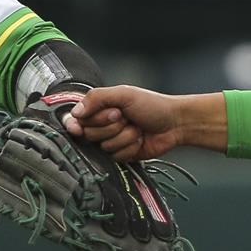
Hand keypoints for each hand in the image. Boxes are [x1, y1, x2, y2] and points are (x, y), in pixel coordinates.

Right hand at [65, 86, 225, 161]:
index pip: (76, 119)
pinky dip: (130, 147)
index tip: (78, 127)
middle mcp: (103, 125)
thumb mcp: (124, 94)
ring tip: (136, 127)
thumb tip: (75, 112)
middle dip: (109, 126)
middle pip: (89, 134)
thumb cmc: (153, 105)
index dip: (75, 124)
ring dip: (124, 136)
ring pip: (104, 146)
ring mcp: (112, 140)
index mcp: (100, 108)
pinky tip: (139, 139)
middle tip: (124, 116)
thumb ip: (97, 98)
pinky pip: (116, 156)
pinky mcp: (122, 154)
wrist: (175, 123)